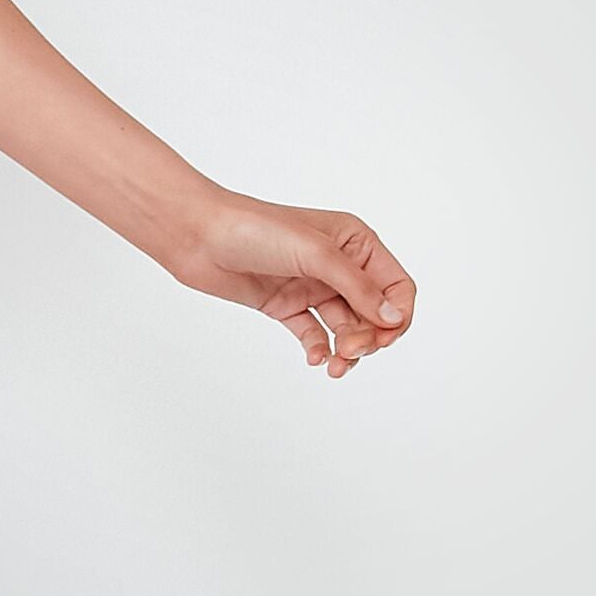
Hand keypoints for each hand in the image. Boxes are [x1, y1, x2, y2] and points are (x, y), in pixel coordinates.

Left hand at [173, 193, 416, 378]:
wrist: (199, 235)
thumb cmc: (255, 229)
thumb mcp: (315, 254)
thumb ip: (356, 287)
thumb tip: (392, 318)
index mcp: (355, 242)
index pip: (396, 285)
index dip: (396, 315)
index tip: (384, 337)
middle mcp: (338, 265)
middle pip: (373, 313)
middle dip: (368, 337)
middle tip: (349, 351)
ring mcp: (311, 286)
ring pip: (346, 327)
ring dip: (347, 350)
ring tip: (335, 366)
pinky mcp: (286, 305)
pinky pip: (314, 333)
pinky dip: (318, 349)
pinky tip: (314, 359)